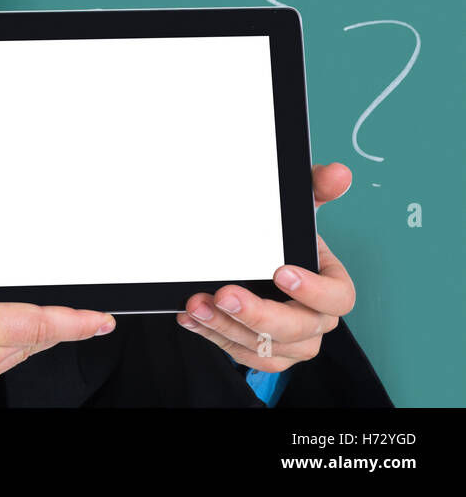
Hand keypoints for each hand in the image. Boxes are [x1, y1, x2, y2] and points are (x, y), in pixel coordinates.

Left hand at [176, 162, 355, 373]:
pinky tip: (192, 318)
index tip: (280, 272)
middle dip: (258, 314)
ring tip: (197, 304)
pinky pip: (244, 356)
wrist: (259, 265)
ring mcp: (292, 342)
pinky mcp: (264, 353)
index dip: (313, 290)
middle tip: (224, 294)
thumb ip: (315, 189)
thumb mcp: (294, 211)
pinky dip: (214, 338)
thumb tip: (337, 173)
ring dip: (228, 327)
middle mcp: (316, 321)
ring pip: (267, 348)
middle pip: (299, 330)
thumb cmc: (282, 242)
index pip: (338, 298)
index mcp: (332, 287)